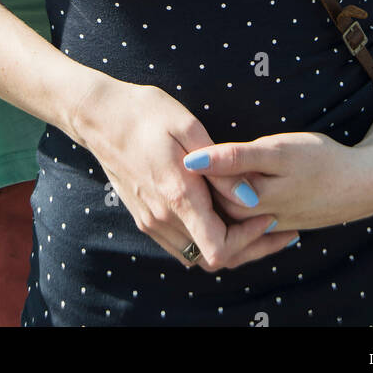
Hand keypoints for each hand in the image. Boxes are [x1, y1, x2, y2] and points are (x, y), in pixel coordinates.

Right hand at [70, 78, 298, 269]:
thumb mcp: (188, 127)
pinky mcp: (144, 218)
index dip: (249, 240)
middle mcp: (162, 218)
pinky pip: (180, 245)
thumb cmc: (146, 113)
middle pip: (213, 259)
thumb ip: (220, 166)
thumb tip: (250, 198)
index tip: (266, 215)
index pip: (220, 249)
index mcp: (177, 195)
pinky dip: (203, 238)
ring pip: (196, 255)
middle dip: (247, 247)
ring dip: (225, 245)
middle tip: (272, 223)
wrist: (100, 117)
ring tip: (250, 218)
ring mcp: (151, 221)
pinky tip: (219, 214)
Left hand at [182, 132, 372, 232]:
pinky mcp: (283, 226)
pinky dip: (243, 209)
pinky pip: (252, 222)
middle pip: (218, 207)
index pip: (207, 192)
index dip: (196, 171)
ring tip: (219, 173)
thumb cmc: (320, 159)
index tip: (189, 150)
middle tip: (198, 162)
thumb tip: (193, 160)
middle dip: (206, 188)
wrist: (363, 184)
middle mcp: (259, 218)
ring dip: (224, 198)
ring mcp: (272, 224)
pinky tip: (241, 190)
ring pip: (235, 216)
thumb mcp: (277, 151)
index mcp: (254, 198)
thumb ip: (235, 157)